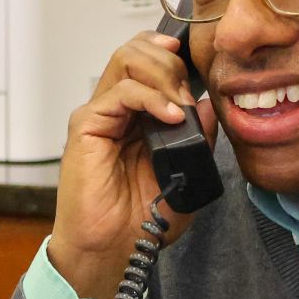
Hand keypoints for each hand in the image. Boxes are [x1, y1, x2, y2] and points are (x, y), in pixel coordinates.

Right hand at [48, 31, 217, 298]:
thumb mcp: (186, 172)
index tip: (200, 69)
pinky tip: (172, 117)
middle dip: (172, 64)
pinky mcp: (88, 126)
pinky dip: (151, 97)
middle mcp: (116, 108)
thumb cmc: (141, 218)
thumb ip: (200, 138)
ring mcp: (101, 114)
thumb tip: (211, 103)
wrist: (115, 247)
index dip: (174, 56)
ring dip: (163, 75)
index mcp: (137, 114)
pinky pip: (121, 91)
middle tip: (189, 94)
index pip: (150, 61)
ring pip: (127, 58)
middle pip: (138, 50)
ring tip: (181, 106)